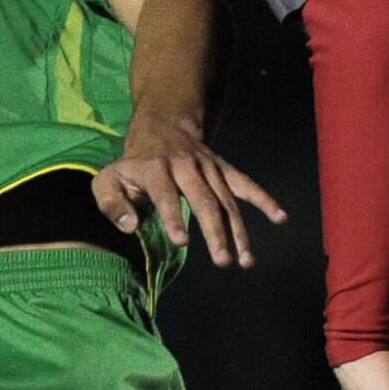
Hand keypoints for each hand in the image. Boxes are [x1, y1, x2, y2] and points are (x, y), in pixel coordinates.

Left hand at [93, 115, 287, 267]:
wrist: (162, 128)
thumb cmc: (132, 165)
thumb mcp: (108, 179)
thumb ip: (112, 205)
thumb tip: (130, 228)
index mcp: (155, 169)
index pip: (166, 195)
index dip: (173, 217)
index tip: (182, 242)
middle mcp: (185, 167)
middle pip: (204, 200)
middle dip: (215, 231)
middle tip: (223, 261)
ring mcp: (208, 168)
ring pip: (226, 200)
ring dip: (239, 230)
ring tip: (246, 260)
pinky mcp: (223, 169)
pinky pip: (246, 185)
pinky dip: (264, 200)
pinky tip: (280, 218)